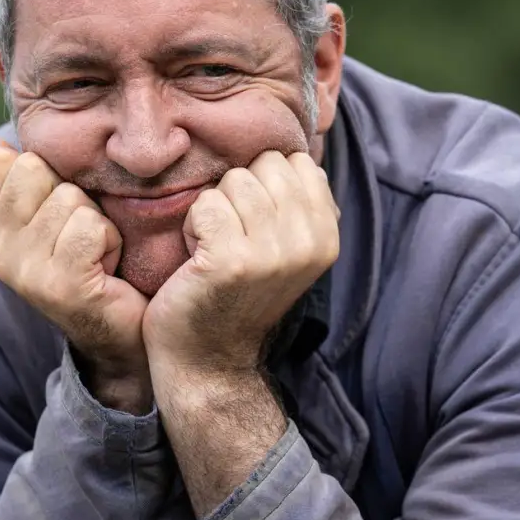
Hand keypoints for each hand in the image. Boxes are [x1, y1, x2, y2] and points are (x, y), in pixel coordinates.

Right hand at [0, 138, 151, 412]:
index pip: (7, 164)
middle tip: (83, 236)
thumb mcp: (51, 220)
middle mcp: (0, 253)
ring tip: (97, 255)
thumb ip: (18, 182)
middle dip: (73, 195)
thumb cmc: (92, 266)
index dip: (49, 177)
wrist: (121, 334)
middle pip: (34, 170)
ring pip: (69, 198)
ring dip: (97, 222)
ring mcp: (25, 271)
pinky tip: (108, 266)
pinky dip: (110, 240)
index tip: (61, 216)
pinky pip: (89, 226)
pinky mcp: (60, 284)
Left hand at [143, 151, 338, 379]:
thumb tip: (298, 159)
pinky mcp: (234, 260)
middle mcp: (309, 242)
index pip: (294, 162)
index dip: (263, 185)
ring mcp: (273, 252)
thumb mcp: (284, 250)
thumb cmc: (235, 296)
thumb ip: (296, 205)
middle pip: (264, 164)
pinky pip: (206, 204)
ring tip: (214, 250)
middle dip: (237, 194)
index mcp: (327, 236)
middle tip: (230, 239)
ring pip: (233, 181)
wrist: (207, 361)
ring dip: (213, 212)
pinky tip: (197, 259)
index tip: (253, 228)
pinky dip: (192, 227)